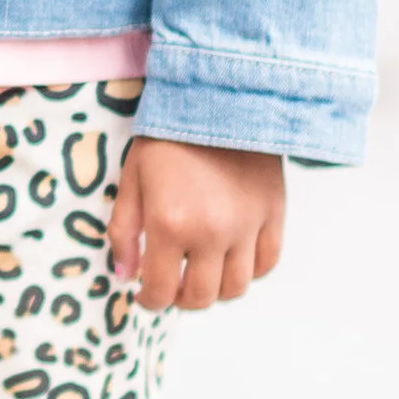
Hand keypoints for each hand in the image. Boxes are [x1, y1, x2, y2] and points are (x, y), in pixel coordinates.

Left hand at [108, 135, 283, 310]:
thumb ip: (123, 230)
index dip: (150, 300)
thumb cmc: (168, 136)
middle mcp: (212, 233)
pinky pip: (268, 262)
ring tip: (202, 274)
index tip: (147, 295)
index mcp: (170, 224)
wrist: (219, 99)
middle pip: (202, 297)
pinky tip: (232, 259)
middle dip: (182, 299)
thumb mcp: (132, 178)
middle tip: (174, 287)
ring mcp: (247, 226)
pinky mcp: (274, 214)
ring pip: (237, 286)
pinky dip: (250, 270)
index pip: (161, 290)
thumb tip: (125, 275)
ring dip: (216, 290)